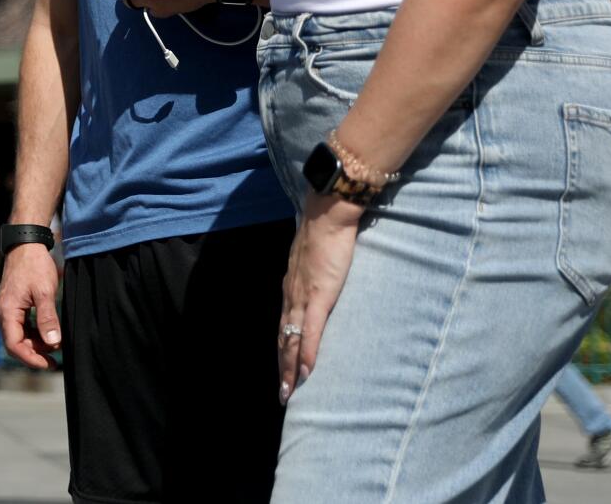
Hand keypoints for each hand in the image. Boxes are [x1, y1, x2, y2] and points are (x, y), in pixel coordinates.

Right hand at [0, 242, 63, 370]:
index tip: (49, 364)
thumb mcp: (44, 292)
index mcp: (7, 311)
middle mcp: (2, 312)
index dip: (30, 359)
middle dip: (34, 353)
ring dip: (35, 344)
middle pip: (15, 343)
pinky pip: (20, 327)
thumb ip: (47, 319)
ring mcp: (6, 309)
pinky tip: (48, 333)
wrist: (26, 244)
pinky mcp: (12, 306)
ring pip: (18, 336)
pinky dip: (34, 334)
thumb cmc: (35, 266)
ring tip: (55, 344)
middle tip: (56, 359)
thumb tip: (53, 343)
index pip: (13, 345)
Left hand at [278, 193, 363, 402]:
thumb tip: (321, 280)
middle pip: (284, 338)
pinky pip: (310, 332)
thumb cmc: (326, 234)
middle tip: (283, 394)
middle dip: (282, 367)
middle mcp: (290, 295)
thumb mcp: (315, 258)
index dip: (283, 349)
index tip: (282, 369)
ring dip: (290, 369)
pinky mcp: (318, 297)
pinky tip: (305, 372)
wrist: (328, 216)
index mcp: (291, 287)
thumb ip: (315, 273)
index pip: (284, 325)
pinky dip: (307, 354)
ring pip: (292, 341)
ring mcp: (302, 298)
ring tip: (290, 392)